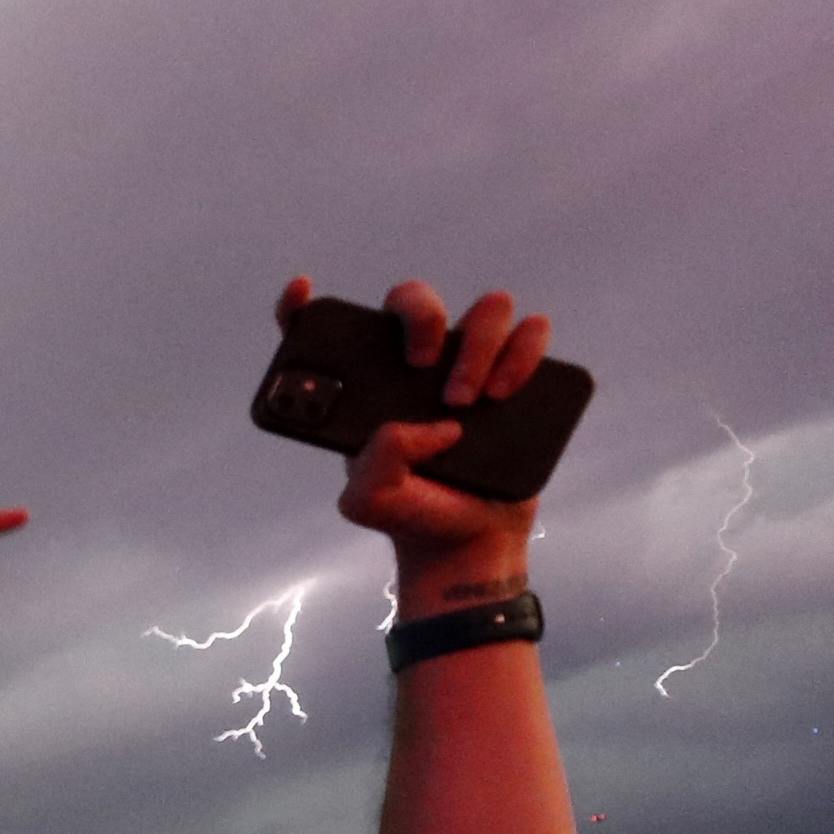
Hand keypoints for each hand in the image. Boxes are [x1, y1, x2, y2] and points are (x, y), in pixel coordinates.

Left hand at [284, 277, 547, 606]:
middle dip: (423, 316)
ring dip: (479, 346)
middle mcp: (414, 365)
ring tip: (468, 402)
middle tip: (422, 363)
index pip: (327, 332)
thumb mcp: (370, 501)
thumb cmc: (411, 515)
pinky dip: (524, 352)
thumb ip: (381, 458)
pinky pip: (531, 332)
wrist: (467, 542)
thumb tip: (434, 424)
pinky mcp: (515, 374)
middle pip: (415, 298)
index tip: (302, 290)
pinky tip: (506, 393)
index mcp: (364, 387)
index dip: (303, 306)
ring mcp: (468, 364)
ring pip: (487, 308)